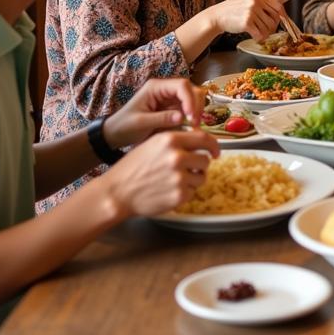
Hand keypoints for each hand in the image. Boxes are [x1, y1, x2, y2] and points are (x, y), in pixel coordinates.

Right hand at [102, 129, 218, 217]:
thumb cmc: (134, 167)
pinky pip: (192, 193)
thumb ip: (177, 141)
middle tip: (188, 170)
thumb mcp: (153, 144)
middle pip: (205, 160)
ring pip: (201, 178)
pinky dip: (184, 193)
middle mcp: (177, 157)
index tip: (216, 152)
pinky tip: (168, 191)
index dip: (214, 146)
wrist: (117, 192)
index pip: (205, 138)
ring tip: (173, 181)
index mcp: (171, 140)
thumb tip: (202, 142)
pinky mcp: (179, 195)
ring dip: (192, 180)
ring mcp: (179, 177)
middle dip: (199, 166)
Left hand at [103, 78, 205, 149]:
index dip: (190, 99)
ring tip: (194, 127)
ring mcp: (170, 99)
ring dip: (197, 111)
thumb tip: (182, 117)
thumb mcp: (141, 123)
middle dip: (196, 105)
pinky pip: (189, 109)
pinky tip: (190, 128)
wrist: (115, 134)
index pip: (181, 86)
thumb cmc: (124, 126)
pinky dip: (193, 117)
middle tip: (195, 124)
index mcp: (156, 87)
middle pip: (191, 89)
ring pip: (193, 98)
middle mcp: (165, 89)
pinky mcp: (173, 109)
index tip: (192, 117)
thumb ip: (161, 119)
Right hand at [206, 0, 282, 39]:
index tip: (282, 23)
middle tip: (267, 31)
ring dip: (265, 34)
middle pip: (275, 18)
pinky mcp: (246, 22)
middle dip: (273, 28)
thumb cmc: (231, 8)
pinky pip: (259, 34)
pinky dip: (259, 38)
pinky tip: (255, 37)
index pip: (278, 7)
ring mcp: (251, 11)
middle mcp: (256, 1)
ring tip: (259, 34)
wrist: (217, 16)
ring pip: (268, 28)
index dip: (282, 17)